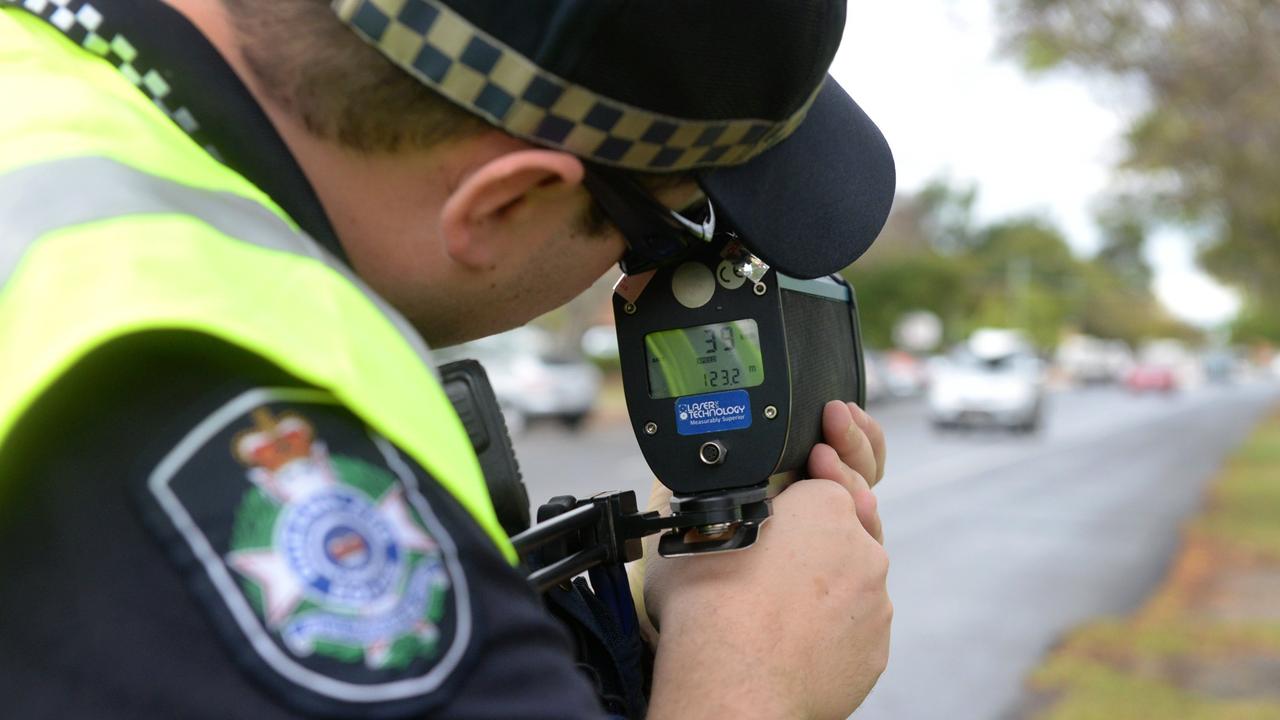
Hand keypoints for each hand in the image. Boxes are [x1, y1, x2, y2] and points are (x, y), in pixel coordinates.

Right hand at [642, 401, 891, 718]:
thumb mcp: (693, 531)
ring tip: (777, 613)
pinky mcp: (875, 650)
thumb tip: (701, 514)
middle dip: (815, 548)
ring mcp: (875, 602)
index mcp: (824, 505)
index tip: (770, 521)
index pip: (822, 487)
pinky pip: (853, 632)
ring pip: (852, 587)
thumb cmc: (707, 605)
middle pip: (845, 534)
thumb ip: (719, 513)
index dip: (794, 503)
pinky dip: (830, 634)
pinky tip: (793, 643)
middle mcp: (862, 548)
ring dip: (824, 593)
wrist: (731, 682)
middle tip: (771, 568)